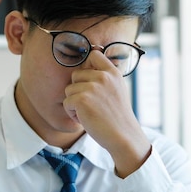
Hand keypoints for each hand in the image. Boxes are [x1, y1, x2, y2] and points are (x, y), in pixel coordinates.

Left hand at [63, 50, 150, 177]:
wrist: (124, 136)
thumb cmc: (118, 117)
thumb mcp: (118, 90)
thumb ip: (105, 78)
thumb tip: (85, 70)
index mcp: (113, 73)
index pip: (94, 55)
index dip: (87, 66)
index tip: (90, 81)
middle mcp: (103, 77)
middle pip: (76, 75)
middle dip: (79, 90)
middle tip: (92, 105)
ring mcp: (92, 87)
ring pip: (69, 89)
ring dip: (75, 103)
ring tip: (90, 113)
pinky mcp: (82, 99)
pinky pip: (66, 102)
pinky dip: (72, 113)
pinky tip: (86, 119)